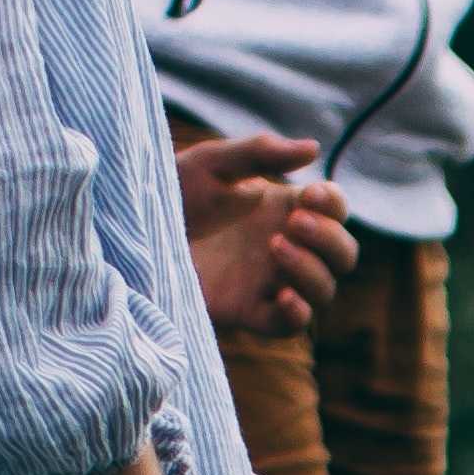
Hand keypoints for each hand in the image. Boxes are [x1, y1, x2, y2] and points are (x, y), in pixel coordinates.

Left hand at [176, 133, 354, 337]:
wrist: (130, 236)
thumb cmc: (169, 196)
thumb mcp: (211, 165)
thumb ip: (259, 153)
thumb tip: (314, 149)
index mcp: (282, 210)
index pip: (334, 210)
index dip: (334, 204)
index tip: (310, 193)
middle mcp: (284, 248)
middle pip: (343, 254)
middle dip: (329, 238)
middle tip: (292, 223)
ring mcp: (269, 283)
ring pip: (324, 290)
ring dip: (311, 269)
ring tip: (274, 246)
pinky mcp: (248, 312)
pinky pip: (292, 325)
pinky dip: (298, 313)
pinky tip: (284, 295)